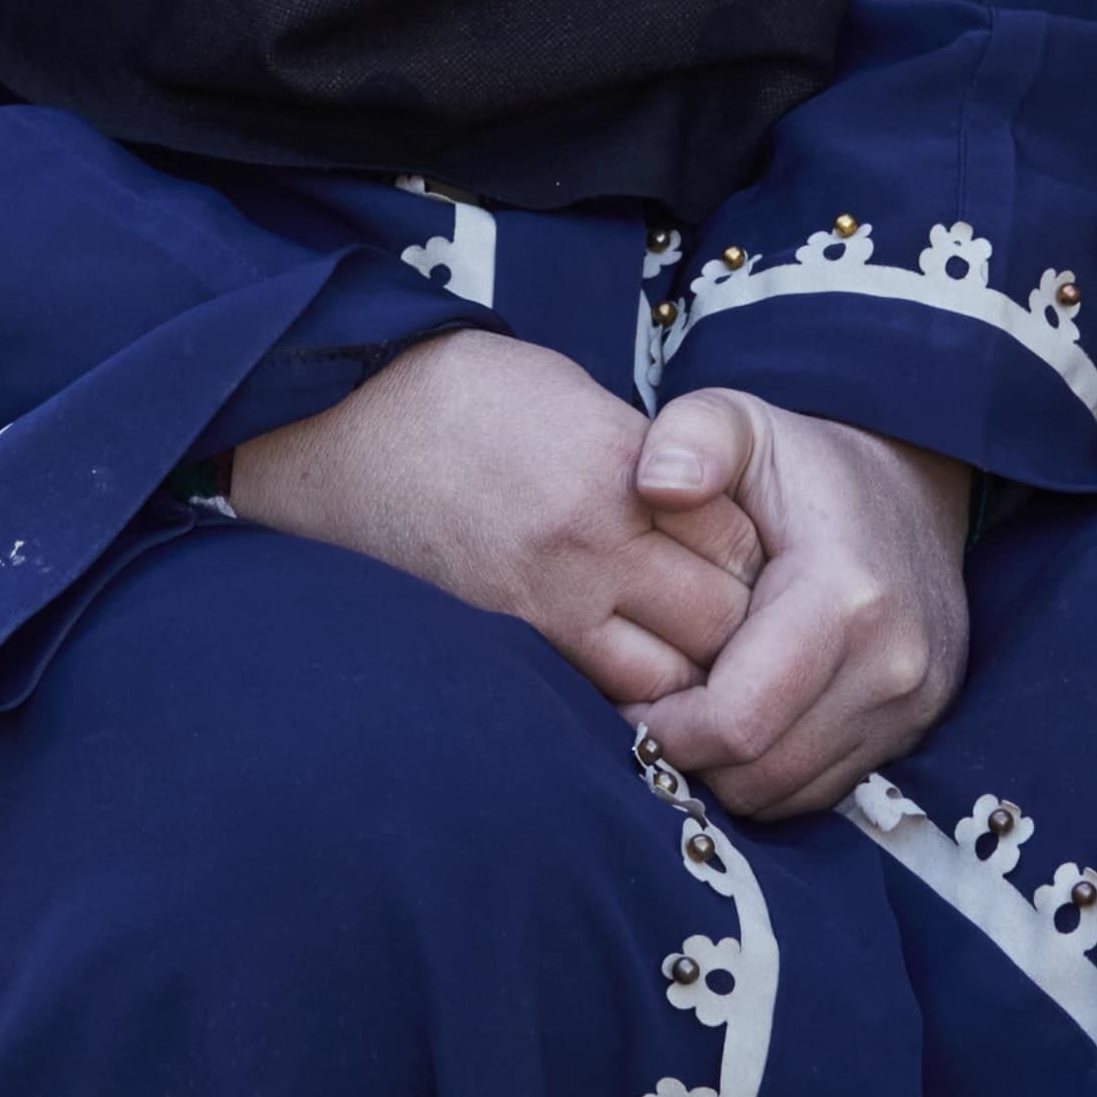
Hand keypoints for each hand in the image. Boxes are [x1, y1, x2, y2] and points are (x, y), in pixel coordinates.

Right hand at [226, 330, 761, 708]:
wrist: (344, 420)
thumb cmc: (467, 395)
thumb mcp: (579, 401)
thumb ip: (650, 468)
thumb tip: (705, 520)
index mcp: (623, 465)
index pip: (740, 542)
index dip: (753, 560)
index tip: (742, 564)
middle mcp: (594, 541)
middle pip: (719, 623)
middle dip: (734, 631)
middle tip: (727, 629)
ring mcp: (545, 601)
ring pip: (666, 683)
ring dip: (683, 679)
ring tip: (676, 665)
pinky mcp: (502, 641)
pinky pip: (593, 697)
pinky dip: (622, 701)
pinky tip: (624, 687)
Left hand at [628, 392, 975, 823]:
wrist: (911, 491)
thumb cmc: (805, 466)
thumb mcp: (743, 422)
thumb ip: (692, 435)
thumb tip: (655, 481)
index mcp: (845, 599)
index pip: (736, 721)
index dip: (665, 727)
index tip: (631, 696)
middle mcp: (894, 667)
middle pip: (760, 773)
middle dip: (691, 756)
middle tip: (655, 711)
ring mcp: (913, 706)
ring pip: (790, 794)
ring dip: (731, 771)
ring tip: (698, 711)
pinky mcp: (916, 728)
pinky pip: (824, 791)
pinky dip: (773, 771)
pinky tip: (745, 720)